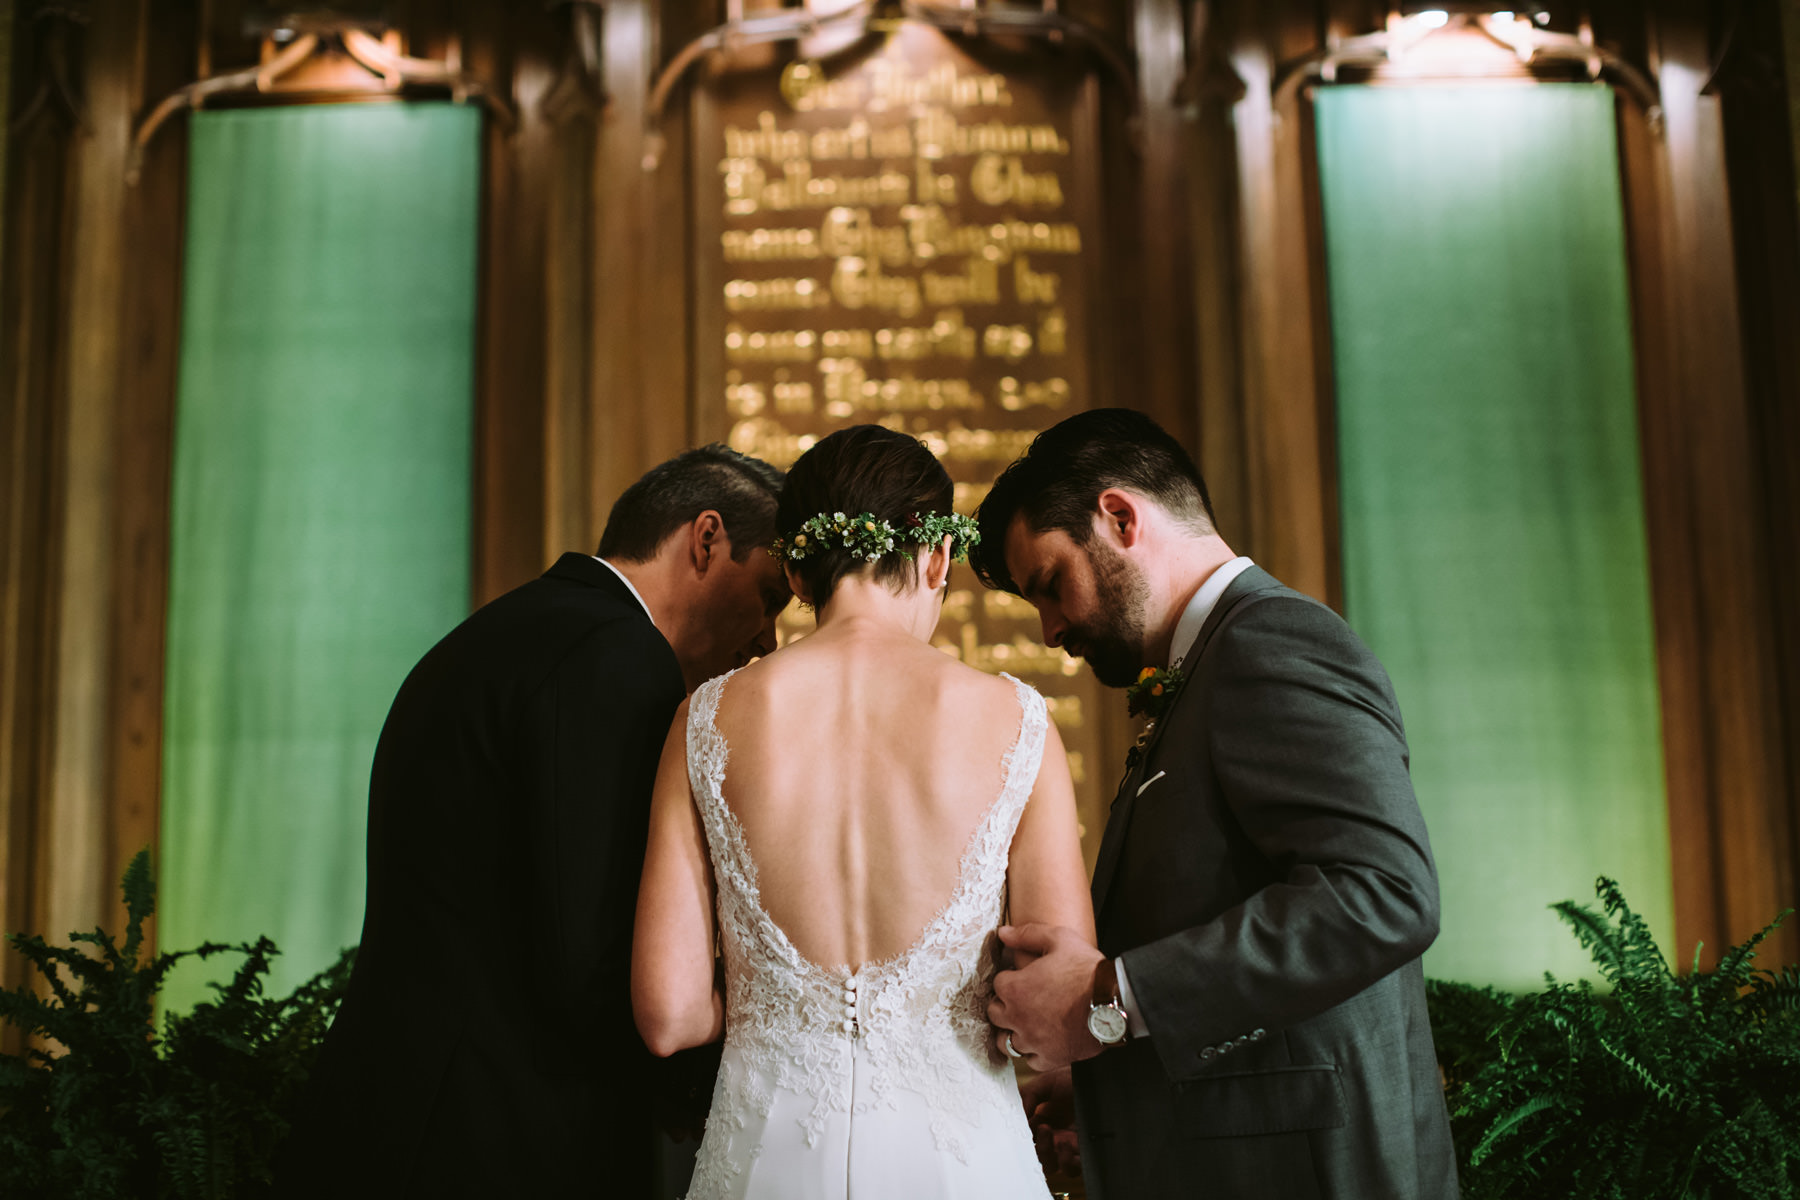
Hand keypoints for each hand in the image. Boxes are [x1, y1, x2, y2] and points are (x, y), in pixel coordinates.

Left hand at [987, 923, 1104, 1070]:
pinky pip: (1029, 1061)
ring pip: (1005, 1042)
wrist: (1115, 1001)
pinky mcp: (1048, 1058)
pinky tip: (1042, 1041)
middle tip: (1024, 999)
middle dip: (1006, 1004)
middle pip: (995, 1013)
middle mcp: (1017, 1017)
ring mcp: (1032, 1041)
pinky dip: (1032, 1052)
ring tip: (1026, 1023)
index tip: (1025, 978)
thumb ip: (1027, 935)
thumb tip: (1002, 933)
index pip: (998, 983)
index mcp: (1015, 988)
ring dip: (1012, 1031)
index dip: (1012, 978)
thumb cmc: (1087, 969)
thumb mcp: (1059, 939)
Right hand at [1018, 1066, 1079, 1175]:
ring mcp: (1068, 1145)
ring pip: (1050, 1166)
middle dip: (1034, 1147)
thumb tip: (1018, 1114)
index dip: (1021, 1138)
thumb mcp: (1046, 1083)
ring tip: (1054, 1136)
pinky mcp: (1083, 1152)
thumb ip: (1028, 1096)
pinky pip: (1071, 1169)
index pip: (1025, 1139)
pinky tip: (1067, 1144)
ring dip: (1047, 1155)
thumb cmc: (1073, 1079)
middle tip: (1042, 1129)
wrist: (1099, 1080)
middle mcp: (1054, 1136)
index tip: (1021, 1128)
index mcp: (1042, 1121)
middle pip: (1036, 1156)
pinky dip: (1065, 1162)